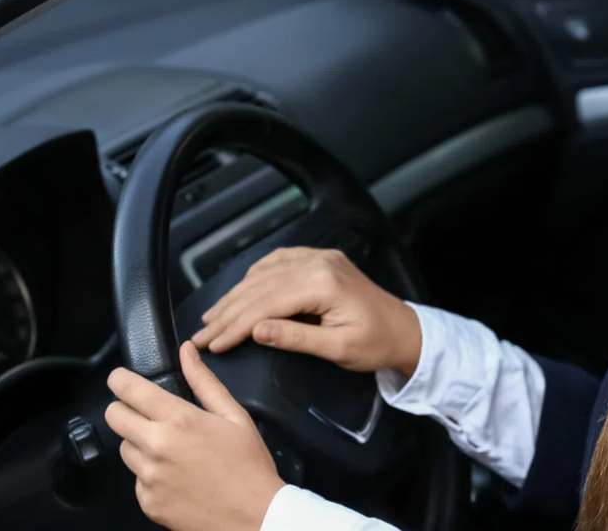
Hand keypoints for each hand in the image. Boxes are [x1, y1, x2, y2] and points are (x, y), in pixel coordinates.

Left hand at [106, 342, 284, 530]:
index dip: (119, 380)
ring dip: (140, 444)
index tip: (121, 379)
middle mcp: (156, 447)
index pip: (128, 390)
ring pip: (125, 449)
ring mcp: (148, 478)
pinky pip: (136, 480)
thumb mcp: (234, 416)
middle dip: (126, 410)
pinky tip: (177, 477)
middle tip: (149, 415)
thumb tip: (186, 352)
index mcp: (179, 420)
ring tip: (173, 451)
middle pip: (114, 417)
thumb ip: (204, 382)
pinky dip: (150, 475)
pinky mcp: (147, 502)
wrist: (254, 517)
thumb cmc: (249, 465)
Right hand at [191, 246, 422, 376]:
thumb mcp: (338, 349)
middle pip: (260, 286)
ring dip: (236, 295)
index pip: (266, 303)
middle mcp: (318, 263)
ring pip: (265, 272)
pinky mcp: (321, 260)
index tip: (212, 343)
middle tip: (202, 334)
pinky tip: (241, 292)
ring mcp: (320, 257)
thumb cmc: (377, 343)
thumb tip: (255, 331)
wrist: (406, 330)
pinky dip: (255, 278)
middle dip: (228, 312)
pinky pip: (279, 262)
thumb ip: (296, 338)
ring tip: (213, 317)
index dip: (235, 325)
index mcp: (323, 284)